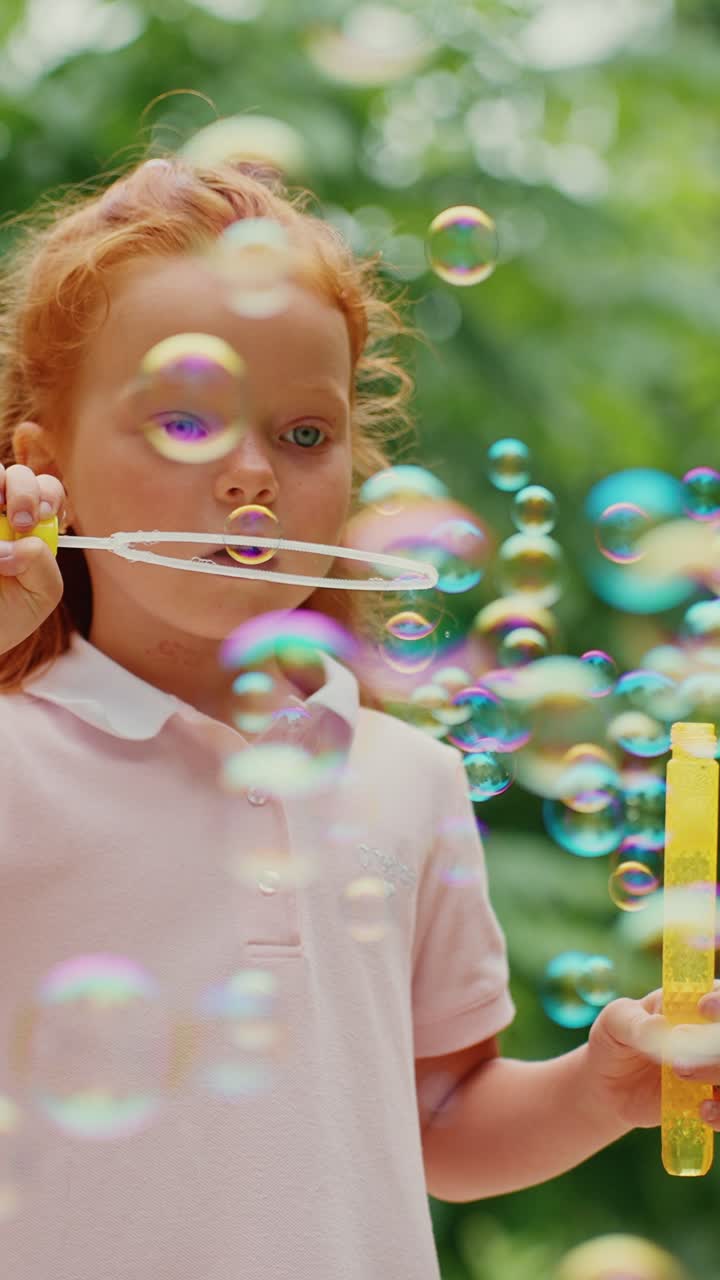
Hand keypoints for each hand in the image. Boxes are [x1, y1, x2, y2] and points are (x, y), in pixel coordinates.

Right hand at [0, 462, 66, 656]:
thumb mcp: (40, 595)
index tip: (43, 515)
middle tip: (21, 522)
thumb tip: (21, 544)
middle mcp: (0, 511)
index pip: (45, 490)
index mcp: (29, 524)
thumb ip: (43, 566)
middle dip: (23, 490)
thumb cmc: (5, 614)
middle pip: (14, 474)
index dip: (47, 494)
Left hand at [584, 980, 719, 1130]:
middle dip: (715, 1045)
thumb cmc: (615, 1040)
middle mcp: (709, 1033)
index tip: (703, 1007)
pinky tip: (701, 1110)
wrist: (608, 1086)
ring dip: (716, 1073)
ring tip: (679, 1076)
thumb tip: (661, 1025)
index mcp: (691, 1002)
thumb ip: (636, 1022)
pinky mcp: (712, 1098)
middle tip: (680, 1057)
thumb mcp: (615, 1022)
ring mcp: (713, 1067)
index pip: (719, 993)